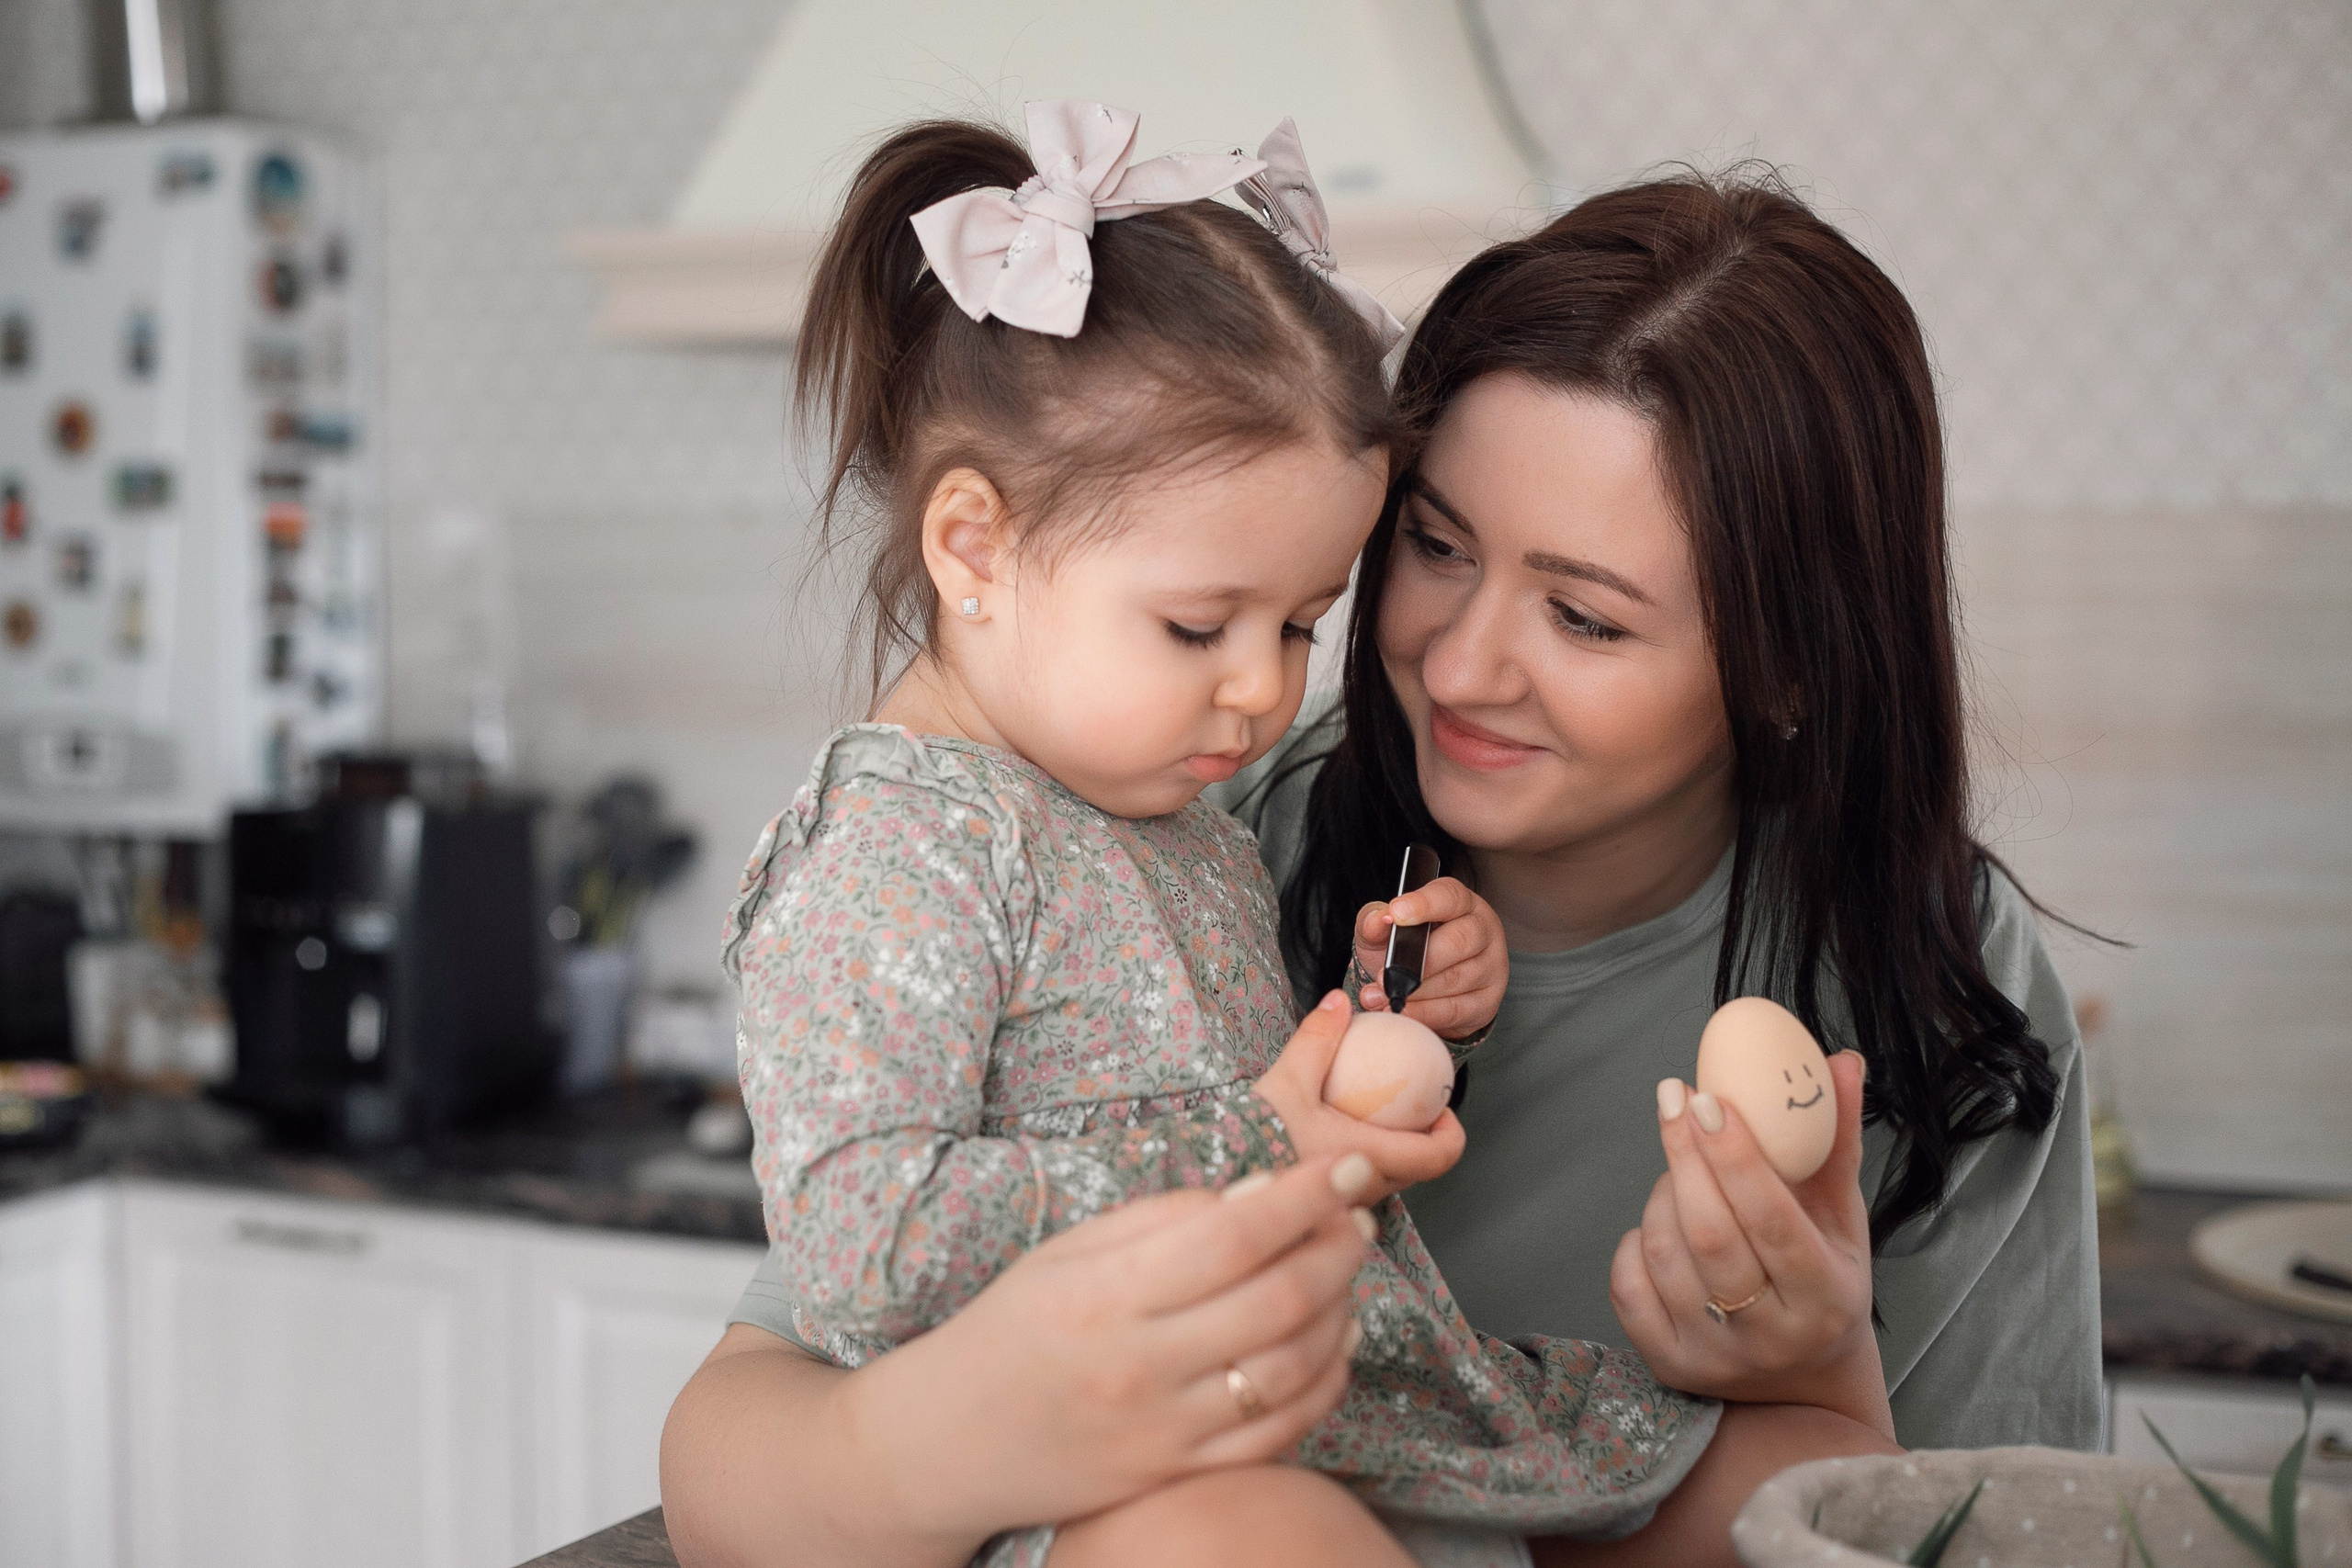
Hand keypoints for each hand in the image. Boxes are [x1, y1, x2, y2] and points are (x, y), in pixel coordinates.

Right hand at [848, 1153, 1378, 1541]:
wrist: (948, 1443)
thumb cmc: (1013, 1329)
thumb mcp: (1067, 1251)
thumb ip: (1163, 1219)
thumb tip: (1261, 1194)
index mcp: (1103, 1293)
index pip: (1232, 1234)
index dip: (1306, 1196)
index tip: (1352, 1165)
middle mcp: (1137, 1364)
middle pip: (1278, 1298)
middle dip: (1339, 1247)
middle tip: (1360, 1212)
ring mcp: (1162, 1430)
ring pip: (1292, 1367)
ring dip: (1343, 1310)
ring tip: (1347, 1270)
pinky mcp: (1176, 1475)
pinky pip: (1279, 1434)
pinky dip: (1325, 1383)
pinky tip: (1335, 1343)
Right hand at [1253, 990, 1467, 1199]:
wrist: (1216, 1181)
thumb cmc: (1255, 1139)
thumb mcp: (1287, 1080)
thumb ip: (1317, 1038)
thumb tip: (1339, 1002)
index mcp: (1370, 1159)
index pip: (1438, 1156)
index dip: (1451, 1131)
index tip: (1441, 1107)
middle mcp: (1365, 1189)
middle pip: (1417, 1168)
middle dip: (1421, 1137)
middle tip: (1407, 1104)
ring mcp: (1346, 1205)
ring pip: (1389, 1178)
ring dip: (1391, 1149)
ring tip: (1369, 1116)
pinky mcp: (1326, 1210)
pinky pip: (1361, 1183)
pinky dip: (1363, 1159)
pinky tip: (1335, 1135)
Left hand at [1351, 877, 1505, 1041]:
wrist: (1419, 987)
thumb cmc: (1406, 949)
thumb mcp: (1385, 930)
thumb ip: (1375, 921)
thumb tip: (1379, 920)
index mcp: (1461, 903)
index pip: (1449, 897)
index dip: (1423, 904)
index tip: (1396, 913)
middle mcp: (1484, 930)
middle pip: (1459, 941)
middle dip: (1417, 961)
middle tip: (1383, 975)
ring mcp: (1491, 966)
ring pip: (1456, 979)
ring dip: (1415, 992)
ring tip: (1382, 996)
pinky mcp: (1487, 1001)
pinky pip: (1456, 1009)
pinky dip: (1424, 1013)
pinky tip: (1402, 1011)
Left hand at [1607, 1050, 1894, 1440]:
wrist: (1805, 1388)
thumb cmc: (1825, 1285)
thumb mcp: (1843, 1221)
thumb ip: (1836, 1142)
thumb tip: (1840, 1060)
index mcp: (1825, 1298)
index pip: (1772, 1220)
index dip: (1736, 1156)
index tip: (1707, 1098)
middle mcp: (1770, 1336)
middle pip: (1710, 1235)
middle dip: (1685, 1156)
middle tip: (1673, 1098)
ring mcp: (1714, 1357)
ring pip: (1665, 1254)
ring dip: (1663, 1193)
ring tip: (1681, 1166)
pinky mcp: (1669, 1366)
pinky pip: (1628, 1286)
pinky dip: (1637, 1239)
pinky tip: (1660, 1221)